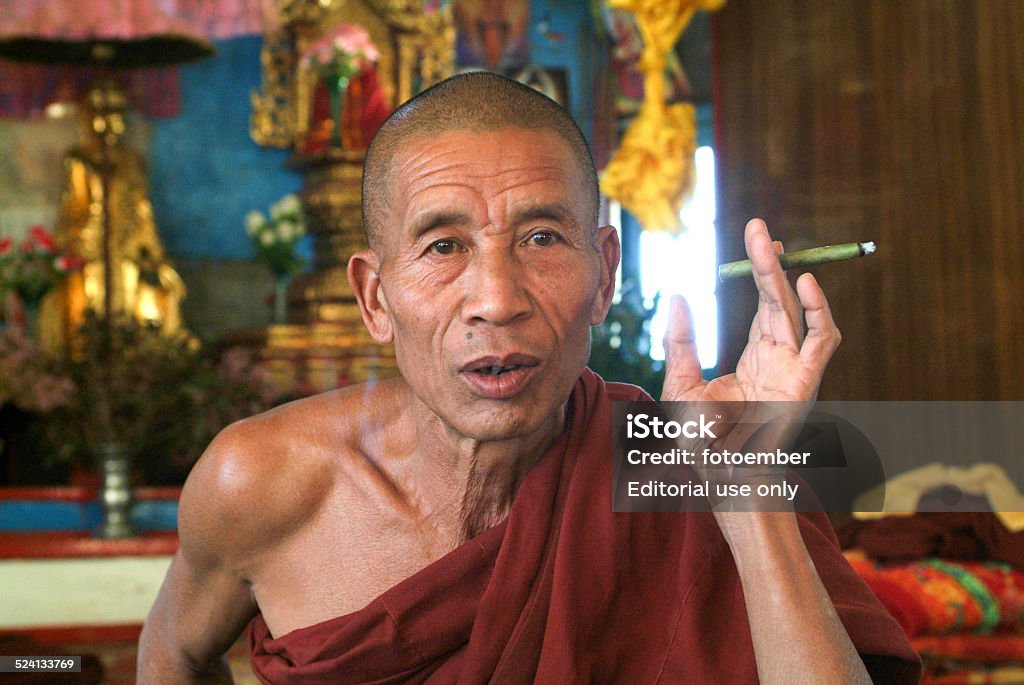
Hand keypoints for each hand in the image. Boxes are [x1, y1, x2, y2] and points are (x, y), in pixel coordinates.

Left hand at [660, 219, 841, 515]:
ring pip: (796, 310)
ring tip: (768, 244)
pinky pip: (823, 341)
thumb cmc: (700, 439)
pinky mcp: (804, 383)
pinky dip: (820, 312)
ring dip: (784, 276)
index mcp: (755, 354)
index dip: (761, 269)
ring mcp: (794, 368)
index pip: (764, 301)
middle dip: (768, 261)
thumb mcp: (681, 383)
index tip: (754, 238)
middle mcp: (779, 356)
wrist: (716, 476)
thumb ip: (681, 341)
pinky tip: (802, 283)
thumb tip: (678, 296)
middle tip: (755, 226)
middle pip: (778, 297)